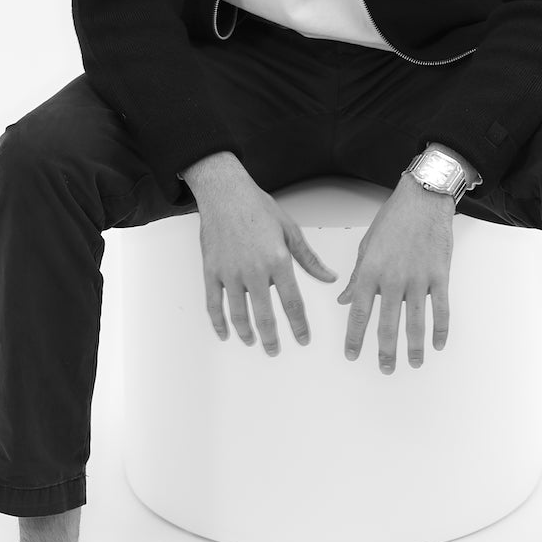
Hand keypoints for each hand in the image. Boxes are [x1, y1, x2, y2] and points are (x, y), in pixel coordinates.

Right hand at [196, 175, 338, 353]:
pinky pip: (214, 303)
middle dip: (272, 337)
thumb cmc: (257, 207)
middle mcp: (254, 270)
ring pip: (239, 314)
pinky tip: (224, 332)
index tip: (302, 339)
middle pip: (264, 315)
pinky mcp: (212, 270)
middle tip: (275, 349)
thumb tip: (329, 277)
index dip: (298, 325)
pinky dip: (218, 321)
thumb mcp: (289, 230)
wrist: (225, 193)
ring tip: (252, 342)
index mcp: (278, 260)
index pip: (292, 302)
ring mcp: (230, 272)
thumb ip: (309, 259)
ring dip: (246, 333)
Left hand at [336, 176, 453, 372]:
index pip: (358, 312)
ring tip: (413, 363)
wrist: (424, 198)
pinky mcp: (439, 275)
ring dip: (413, 347)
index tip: (351, 354)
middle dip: (385, 350)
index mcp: (370, 270)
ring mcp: (418, 278)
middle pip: (387, 324)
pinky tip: (437, 344)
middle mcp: (393, 278)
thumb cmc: (394, 218)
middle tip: (385, 368)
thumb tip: (344, 299)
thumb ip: (358, 276)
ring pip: (415, 322)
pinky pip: (441, 309)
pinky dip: (440, 329)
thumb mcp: (368, 245)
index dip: (354, 336)